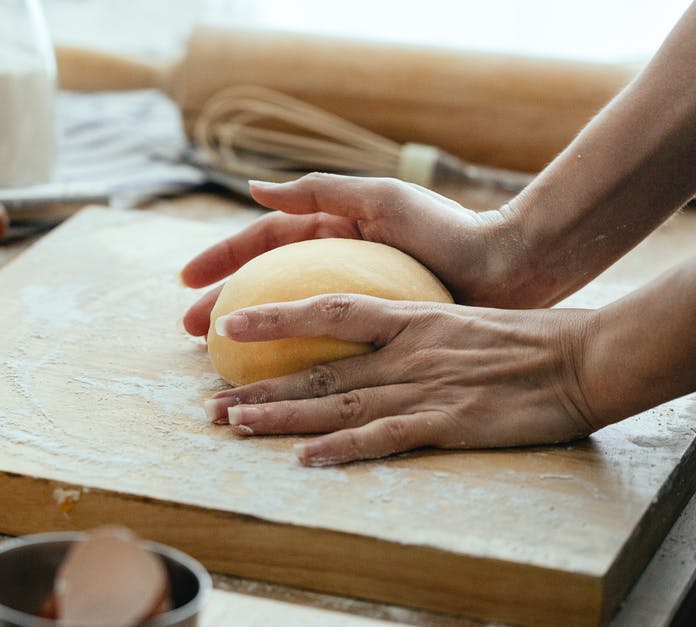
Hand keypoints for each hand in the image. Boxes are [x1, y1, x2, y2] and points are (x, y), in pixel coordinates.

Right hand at [180, 173, 529, 336]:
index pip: (263, 244)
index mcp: (334, 232)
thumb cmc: (449, 227)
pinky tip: (274, 385)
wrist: (510, 267)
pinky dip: (294, 367)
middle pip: (267, 288)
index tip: (185, 282)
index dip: (222, 260)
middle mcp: (338, 268)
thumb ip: (319, 192)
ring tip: (220, 364)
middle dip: (225, 308)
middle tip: (190, 334)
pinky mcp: (379, 337)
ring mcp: (357, 305)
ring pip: (289, 326)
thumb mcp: (381, 199)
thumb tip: (253, 190)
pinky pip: (325, 353)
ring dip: (251, 344)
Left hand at [204, 294, 603, 464]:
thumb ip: (412, 326)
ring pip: (337, 401)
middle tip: (212, 404)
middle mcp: (406, 350)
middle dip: (261, 387)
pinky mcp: (448, 421)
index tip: (228, 323)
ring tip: (235, 426)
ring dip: (282, 416)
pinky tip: (306, 458)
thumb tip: (373, 333)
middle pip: (318, 368)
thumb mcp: (458, 317)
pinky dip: (343, 447)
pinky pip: (385, 436)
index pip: (326, 309)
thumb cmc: (526, 339)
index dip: (274, 317)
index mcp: (409, 316)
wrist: (582, 357)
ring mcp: (425, 386)